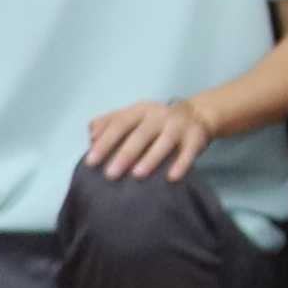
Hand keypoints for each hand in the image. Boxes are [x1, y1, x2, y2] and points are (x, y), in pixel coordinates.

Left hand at [83, 99, 214, 181]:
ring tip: (137, 175)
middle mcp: (159, 115)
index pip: (120, 123)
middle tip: (110, 174)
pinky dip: (181, 164)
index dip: (105, 142)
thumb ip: (109, 123)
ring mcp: (179, 125)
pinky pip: (189, 151)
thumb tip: (91, 137)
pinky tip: (171, 177)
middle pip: (141, 134)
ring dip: (151, 158)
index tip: (91, 161)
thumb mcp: (132, 116)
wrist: (196, 115)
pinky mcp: (196, 137)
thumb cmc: (154, 122)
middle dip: (125, 154)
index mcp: (140, 110)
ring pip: (164, 141)